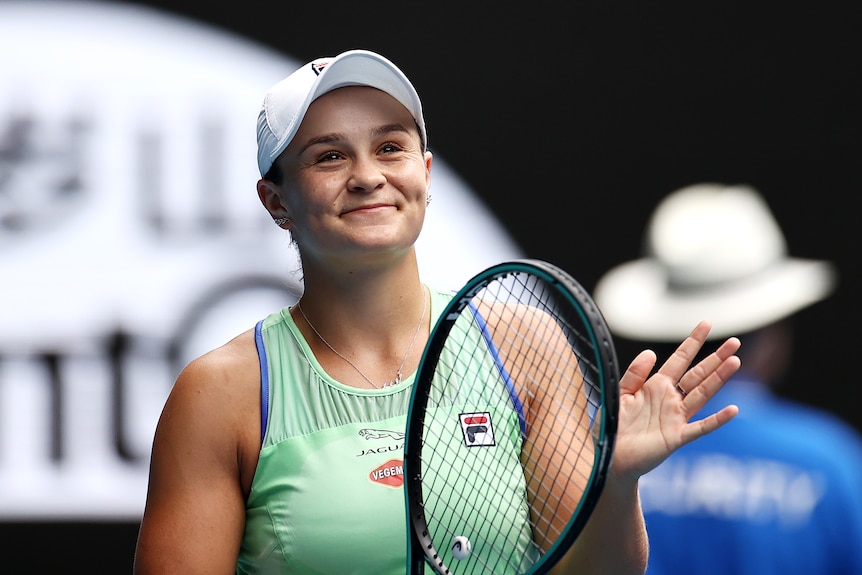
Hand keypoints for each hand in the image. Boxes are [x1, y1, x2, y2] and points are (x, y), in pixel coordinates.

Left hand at [610, 320, 740, 480]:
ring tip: (735, 361)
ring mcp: (676, 418)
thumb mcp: (620, 394)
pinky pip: (700, 427)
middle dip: (715, 358)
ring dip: (718, 379)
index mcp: (656, 386)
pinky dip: (717, 420)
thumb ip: (634, 374)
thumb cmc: (614, 426)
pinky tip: (733, 410)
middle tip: (735, 342)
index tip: (706, 324)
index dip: (692, 342)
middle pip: (697, 374)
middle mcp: (670, 399)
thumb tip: (651, 352)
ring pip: (702, 394)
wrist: (609, 457)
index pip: (679, 360)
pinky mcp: (676, 437)